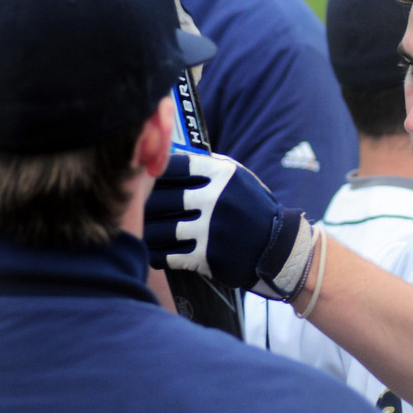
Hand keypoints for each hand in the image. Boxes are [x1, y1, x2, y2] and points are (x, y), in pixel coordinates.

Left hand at [145, 152, 316, 300]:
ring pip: (161, 229)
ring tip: (142, 229)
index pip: (175, 166)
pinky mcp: (208, 256)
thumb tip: (171, 155)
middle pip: (163, 198)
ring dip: (148, 230)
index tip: (147, 180)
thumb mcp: (238, 179)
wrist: (276, 247)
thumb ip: (208, 166)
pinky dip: (157, 254)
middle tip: (136, 207)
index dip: (156, 173)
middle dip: (146, 204)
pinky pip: (169, 255)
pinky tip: (153, 252)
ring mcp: (211, 229)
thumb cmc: (251, 208)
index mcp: (222, 175)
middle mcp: (216, 199)